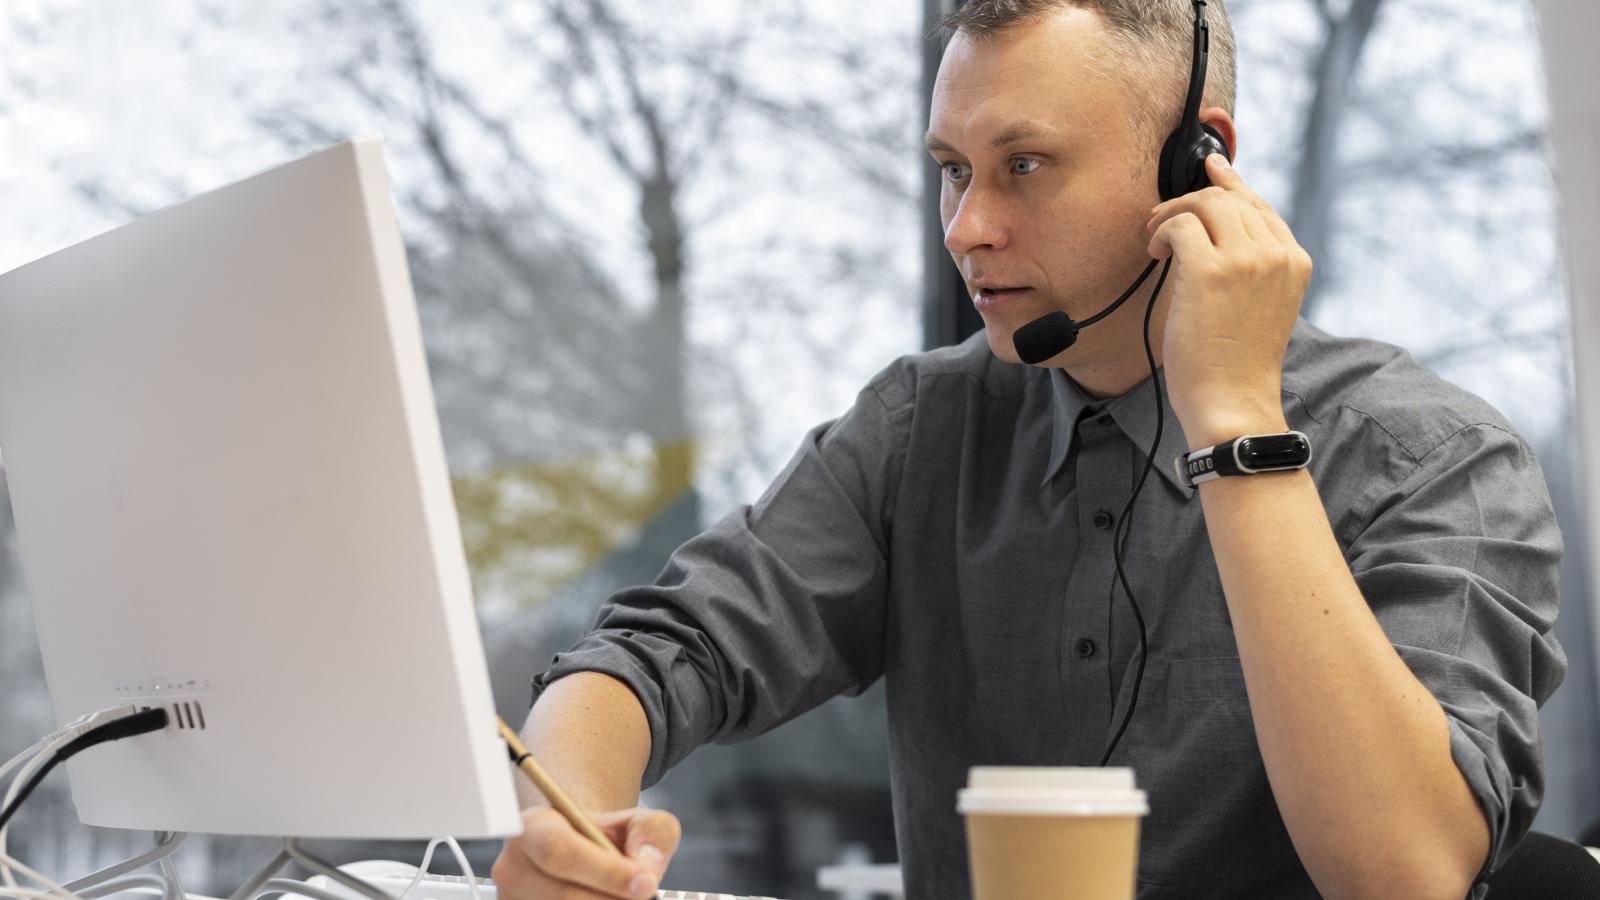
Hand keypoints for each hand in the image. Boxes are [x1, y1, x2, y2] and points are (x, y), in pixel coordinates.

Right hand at [492, 805, 680, 899]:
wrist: (580, 854)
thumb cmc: (605, 838)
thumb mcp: (634, 820)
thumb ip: (651, 832)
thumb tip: (646, 868)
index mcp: (534, 827)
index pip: (561, 851)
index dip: (606, 872)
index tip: (646, 883)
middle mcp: (514, 868)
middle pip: (564, 896)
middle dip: (611, 897)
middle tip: (644, 894)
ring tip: (620, 893)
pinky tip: (603, 899)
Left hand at [1145, 154, 1311, 447]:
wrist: (1232, 401)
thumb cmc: (1237, 362)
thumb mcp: (1261, 305)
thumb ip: (1253, 266)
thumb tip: (1215, 230)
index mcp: (1294, 261)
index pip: (1260, 205)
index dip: (1230, 184)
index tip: (1211, 168)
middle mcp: (1276, 253)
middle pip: (1230, 197)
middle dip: (1191, 200)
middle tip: (1161, 220)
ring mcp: (1245, 259)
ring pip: (1205, 203)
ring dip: (1172, 214)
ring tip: (1155, 240)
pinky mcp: (1210, 270)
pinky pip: (1180, 225)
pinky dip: (1161, 233)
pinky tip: (1155, 254)